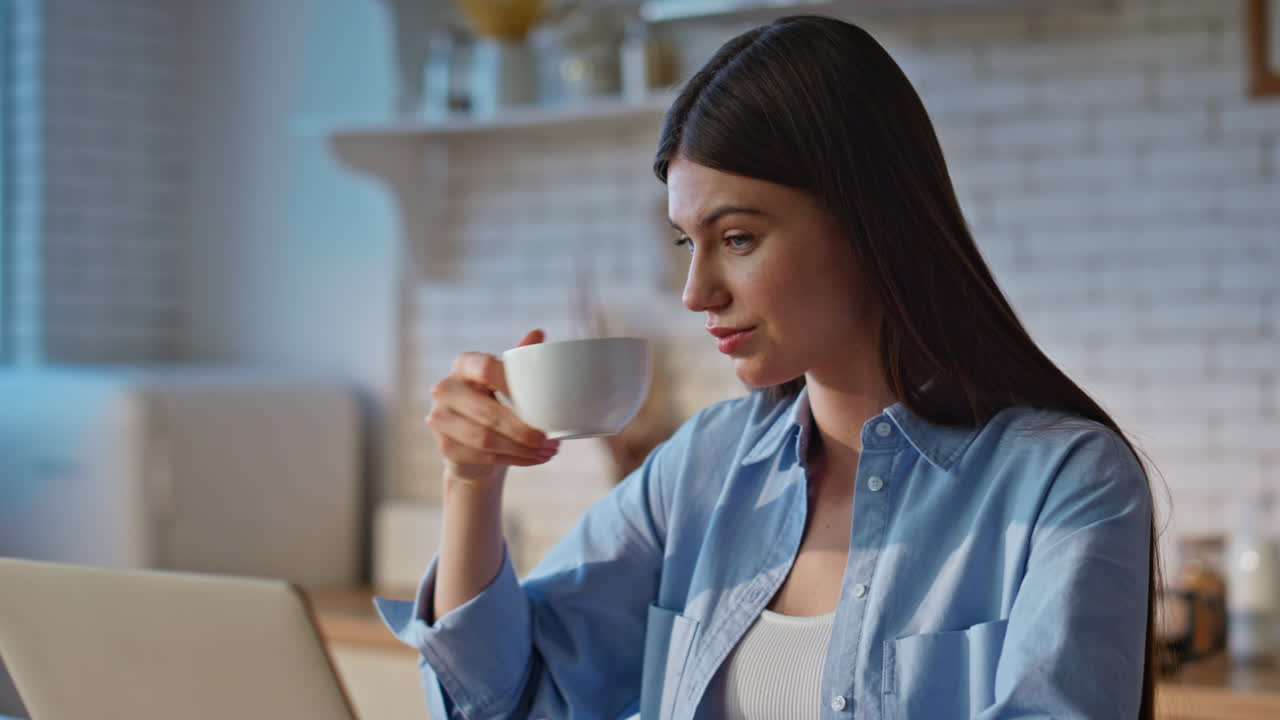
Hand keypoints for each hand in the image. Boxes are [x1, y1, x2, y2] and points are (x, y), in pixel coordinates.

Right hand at [426, 329, 559, 484]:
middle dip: (524, 429)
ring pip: (486, 439)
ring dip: (522, 448)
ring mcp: (439, 419)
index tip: (540, 401)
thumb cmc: (497, 403)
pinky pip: (484, 456)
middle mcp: (445, 388)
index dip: (511, 383)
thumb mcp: (508, 380)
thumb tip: (538, 332)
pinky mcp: (445, 447)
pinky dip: (514, 459)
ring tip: (546, 451)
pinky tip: (532, 459)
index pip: (485, 367)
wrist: (476, 443)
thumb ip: (521, 358)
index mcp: (463, 364)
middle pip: (488, 412)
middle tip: (549, 438)